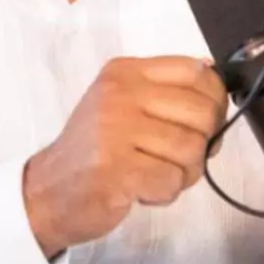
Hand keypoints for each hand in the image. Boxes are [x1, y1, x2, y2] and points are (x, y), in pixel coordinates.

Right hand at [23, 55, 227, 259]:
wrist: (49, 189)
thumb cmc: (96, 147)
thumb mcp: (123, 102)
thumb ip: (164, 89)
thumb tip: (212, 72)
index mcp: (125, 71)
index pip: (196, 71)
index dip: (214, 99)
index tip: (205, 120)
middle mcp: (120, 93)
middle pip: (202, 112)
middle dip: (204, 142)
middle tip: (179, 156)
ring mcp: (116, 129)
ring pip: (192, 149)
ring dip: (184, 173)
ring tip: (156, 173)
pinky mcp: (117, 168)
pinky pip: (172, 180)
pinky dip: (166, 192)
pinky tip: (142, 189)